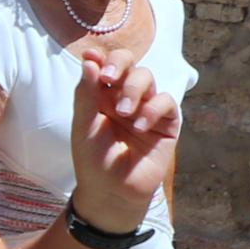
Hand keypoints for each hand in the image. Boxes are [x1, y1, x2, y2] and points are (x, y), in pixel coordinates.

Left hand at [65, 40, 180, 222]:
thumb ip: (86, 94)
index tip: (91, 56)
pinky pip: (165, 101)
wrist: (111, 192)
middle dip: (120, 63)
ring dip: (134, 90)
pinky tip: (140, 127)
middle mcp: (124, 97)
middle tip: (109, 76)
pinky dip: (152, 109)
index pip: (105, 65)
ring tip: (123, 112)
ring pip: (147, 78)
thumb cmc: (93, 160)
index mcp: (101, 96)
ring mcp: (146, 107)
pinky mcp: (166, 122)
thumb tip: (90, 60)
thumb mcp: (83, 126)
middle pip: (129, 64)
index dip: (101, 57)